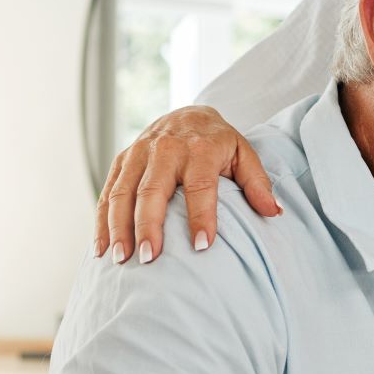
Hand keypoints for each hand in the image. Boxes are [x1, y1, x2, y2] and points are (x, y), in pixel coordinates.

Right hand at [94, 105, 279, 263]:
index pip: (200, 185)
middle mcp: (164, 149)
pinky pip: (107, 192)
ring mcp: (138, 153)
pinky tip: (101, 249)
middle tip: (149, 258)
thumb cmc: (218, 142)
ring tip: (121, 259)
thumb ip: (257, 183)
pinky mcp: (121, 160)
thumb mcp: (244, 154)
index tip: (201, 247)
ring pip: (122, 192)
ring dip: (118, 227)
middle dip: (148, 225)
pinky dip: (101, 221)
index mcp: (199, 148)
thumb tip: (273, 212)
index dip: (201, 216)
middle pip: (152, 190)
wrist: (187, 113)